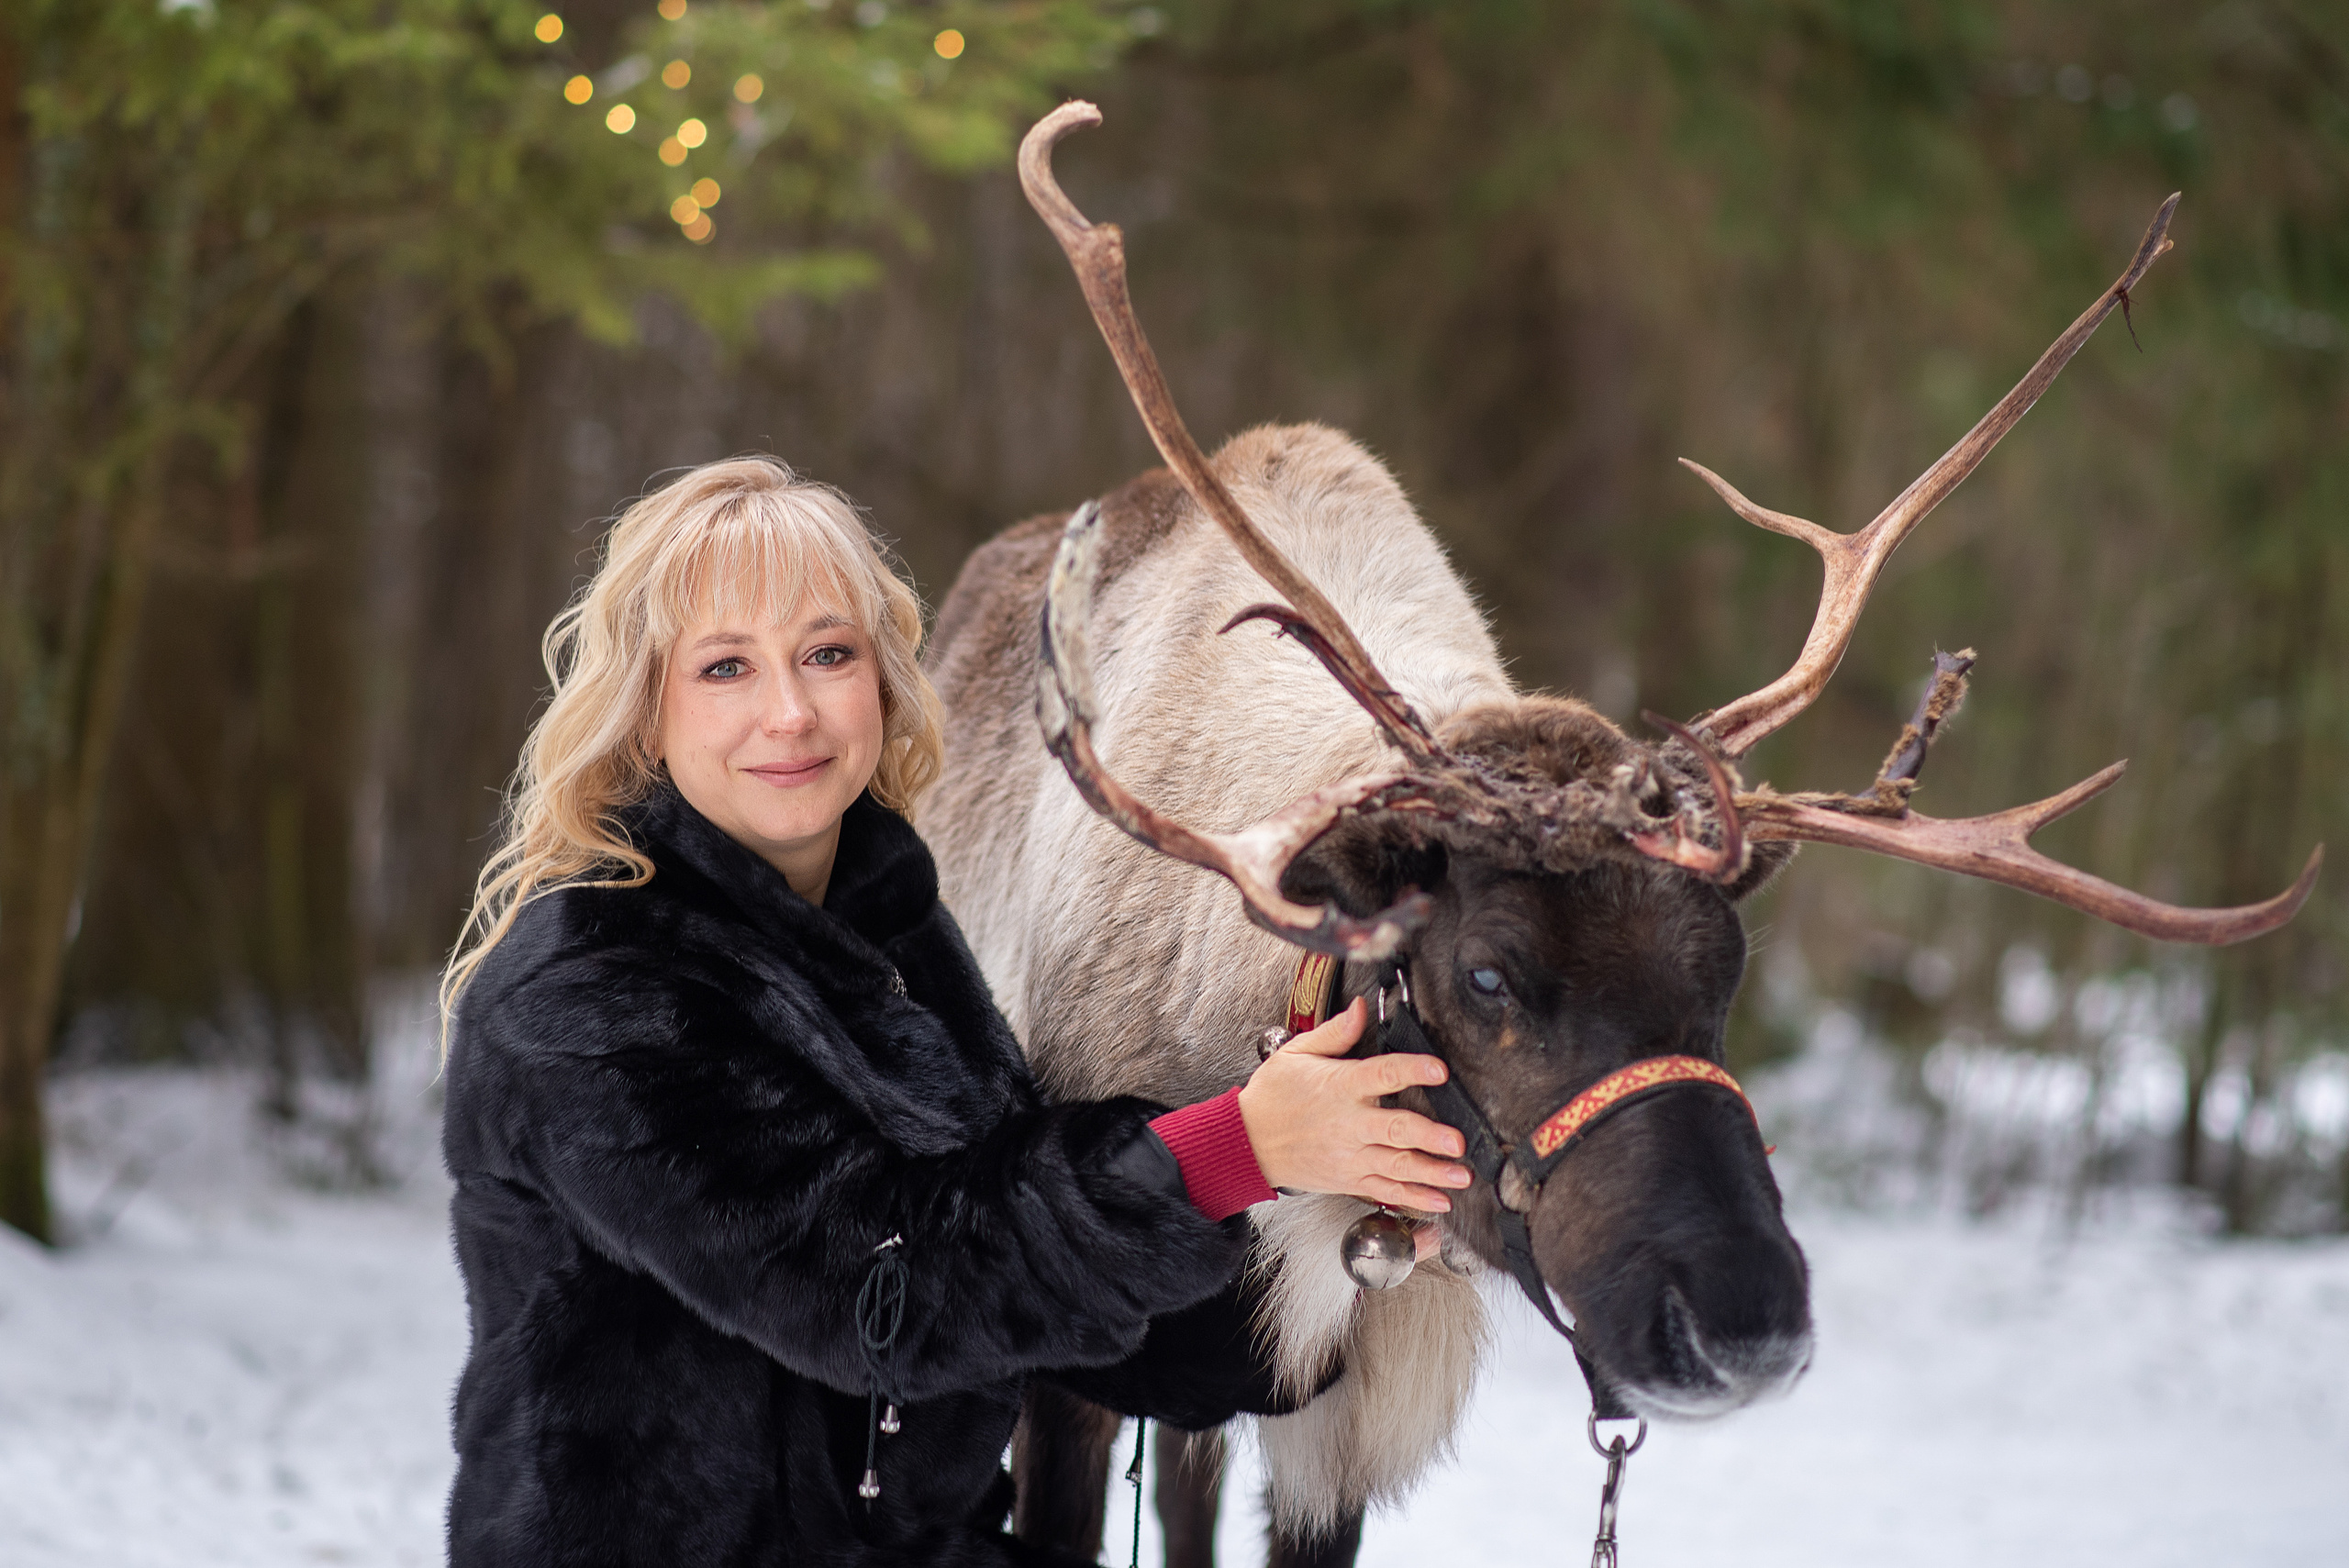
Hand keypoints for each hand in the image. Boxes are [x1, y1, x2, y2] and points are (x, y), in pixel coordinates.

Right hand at [1235, 997, 1472, 1211]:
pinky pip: (1385, 1190)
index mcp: (1339, 1087)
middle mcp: (1348, 1124)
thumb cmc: (1271, 1097)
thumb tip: (1361, 1008)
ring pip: (1397, 1166)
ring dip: (1432, 1172)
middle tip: (1457, 1142)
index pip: (1382, 1074)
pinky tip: (1439, 1200)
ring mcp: (1349, 1156)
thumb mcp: (1296, 1054)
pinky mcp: (1348, 1179)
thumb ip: (1335, 1033)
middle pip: (1395, 1130)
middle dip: (1429, 1137)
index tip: (1439, 1070)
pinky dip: (1414, 1197)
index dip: (1412, 1071)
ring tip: (1460, 1175)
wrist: (1246, 1143)